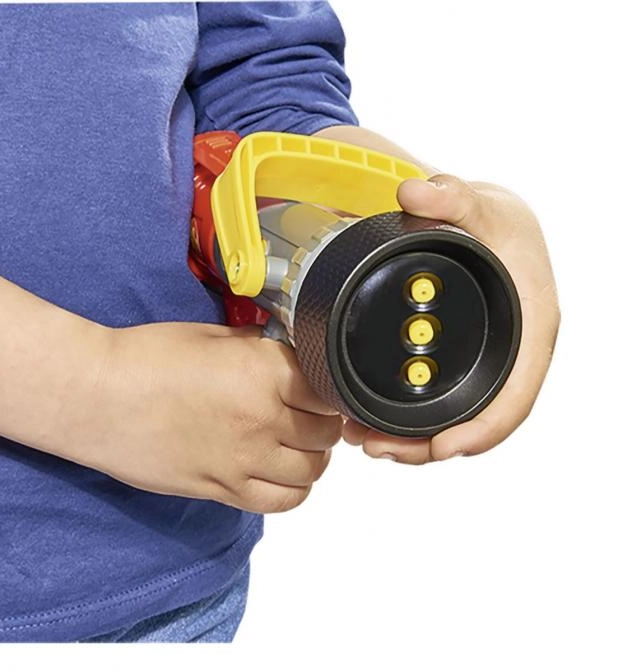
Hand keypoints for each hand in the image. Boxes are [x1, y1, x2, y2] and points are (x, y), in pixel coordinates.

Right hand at [73, 322, 341, 511]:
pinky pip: (283, 501)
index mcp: (262, 371)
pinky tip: (280, 472)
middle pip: (326, 432)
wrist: (97, 397)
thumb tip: (283, 354)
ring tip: (296, 443)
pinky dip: (293, 488)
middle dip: (323, 420)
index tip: (319, 383)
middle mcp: (262, 418)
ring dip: (312, 455)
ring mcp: (245, 460)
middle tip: (308, 412)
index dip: (327, 384)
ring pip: (312, 470)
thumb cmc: (143, 359)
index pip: (327, 386)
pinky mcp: (223, 490)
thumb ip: (256, 348)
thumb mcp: (210, 336)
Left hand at [343, 175, 559, 463]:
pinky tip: (372, 422)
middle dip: (427, 445)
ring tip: (363, 439)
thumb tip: (414, 192)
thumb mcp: (479, 204)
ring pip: (455, 419)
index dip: (481, 430)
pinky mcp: (465, 364)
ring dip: (411, 439)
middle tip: (375, 446)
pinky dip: (409, 420)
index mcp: (528, 329)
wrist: (491, 226)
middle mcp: (511, 356)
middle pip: (477, 421)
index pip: (513, 397)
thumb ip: (449, 197)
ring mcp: (487, 363)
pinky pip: (443, 404)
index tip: (440, 447)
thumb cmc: (497, 222)